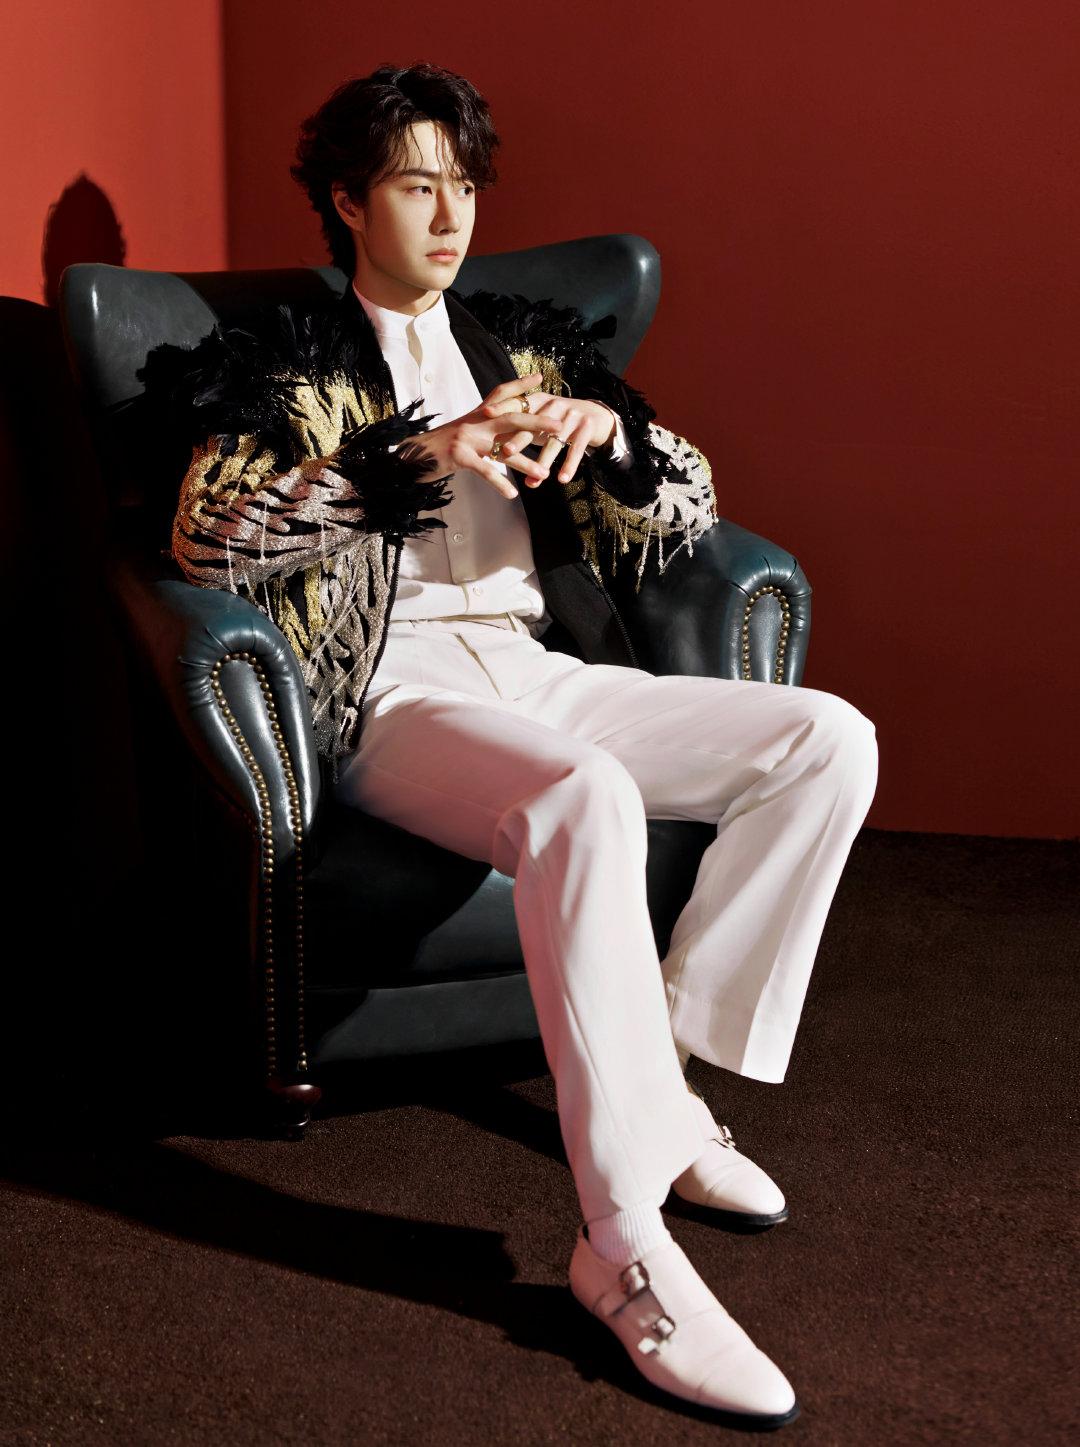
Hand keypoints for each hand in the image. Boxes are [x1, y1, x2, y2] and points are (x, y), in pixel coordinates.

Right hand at [399, 373, 569, 500]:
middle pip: (511, 418)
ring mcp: (466, 438)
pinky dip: (498, 482)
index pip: (500, 394)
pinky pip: (483, 469)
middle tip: (560, 426)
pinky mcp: (457, 456)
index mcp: (476, 416)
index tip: (539, 378)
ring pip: (502, 448)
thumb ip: (482, 435)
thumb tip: (503, 441)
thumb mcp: (461, 437)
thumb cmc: (436, 449)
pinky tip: (511, 493)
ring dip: (525, 462)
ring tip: (544, 473)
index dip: (520, 386)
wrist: (408, 457)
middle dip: (537, 422)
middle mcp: (474, 422)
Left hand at [479, 385, 616, 487]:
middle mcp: (555, 405)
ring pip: (555, 441)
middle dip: (520, 438)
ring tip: (535, 478)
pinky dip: (569, 464)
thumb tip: (495, 449)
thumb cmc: (559, 422)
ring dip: (544, 460)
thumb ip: (521, 429)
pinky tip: (563, 479)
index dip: (503, 407)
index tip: (485, 413)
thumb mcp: (540, 420)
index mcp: (540, 401)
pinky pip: (576, 449)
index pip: (519, 403)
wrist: (597, 417)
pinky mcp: (587, 427)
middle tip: (506, 451)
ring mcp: (572, 416)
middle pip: (534, 424)